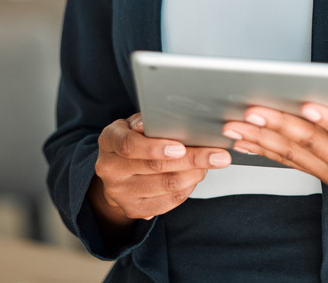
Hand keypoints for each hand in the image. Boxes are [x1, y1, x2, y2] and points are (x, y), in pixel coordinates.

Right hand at [90, 113, 231, 225]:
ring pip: (166, 186)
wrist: (116, 172)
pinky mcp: (134, 210)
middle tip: (219, 155)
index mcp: (109, 141)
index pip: (129, 146)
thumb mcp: (134, 124)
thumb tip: (166, 119)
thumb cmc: (132, 139)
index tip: (181, 147)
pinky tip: (197, 176)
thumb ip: (149, 122)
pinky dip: (188, 188)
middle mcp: (110, 169)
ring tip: (212, 163)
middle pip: (155, 167)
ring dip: (195, 174)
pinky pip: (168, 202)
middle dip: (192, 160)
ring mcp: (120, 193)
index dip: (156, 147)